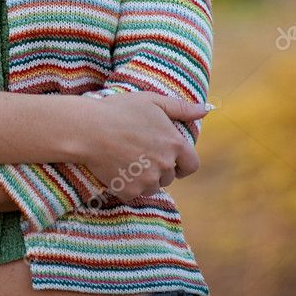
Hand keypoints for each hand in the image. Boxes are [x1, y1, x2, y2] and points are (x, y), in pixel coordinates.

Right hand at [79, 92, 212, 200]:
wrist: (89, 129)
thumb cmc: (120, 110)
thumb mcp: (152, 101)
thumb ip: (181, 108)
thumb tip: (206, 109)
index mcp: (174, 144)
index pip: (191, 165)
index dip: (183, 163)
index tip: (171, 159)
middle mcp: (165, 166)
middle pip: (170, 176)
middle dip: (159, 167)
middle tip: (139, 151)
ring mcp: (147, 181)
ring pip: (153, 187)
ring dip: (145, 178)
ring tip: (126, 159)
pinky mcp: (130, 192)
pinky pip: (135, 194)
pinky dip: (128, 185)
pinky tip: (117, 168)